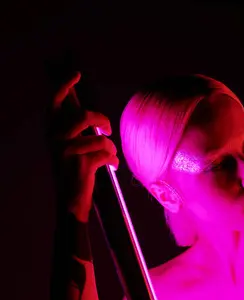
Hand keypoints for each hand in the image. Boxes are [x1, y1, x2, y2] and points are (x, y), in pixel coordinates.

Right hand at [48, 72, 118, 221]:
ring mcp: (68, 151)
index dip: (64, 86)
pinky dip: (113, 160)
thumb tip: (92, 117)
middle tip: (108, 129)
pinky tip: (112, 167)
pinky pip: (106, 153)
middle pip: (84, 116)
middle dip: (102, 120)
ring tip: (111, 154)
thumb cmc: (74, 175)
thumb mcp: (69, 150)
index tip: (77, 75)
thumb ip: (76, 132)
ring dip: (110, 146)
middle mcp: (55, 139)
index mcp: (51, 133)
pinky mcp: (82, 164)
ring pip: (99, 137)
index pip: (53, 102)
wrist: (71, 202)